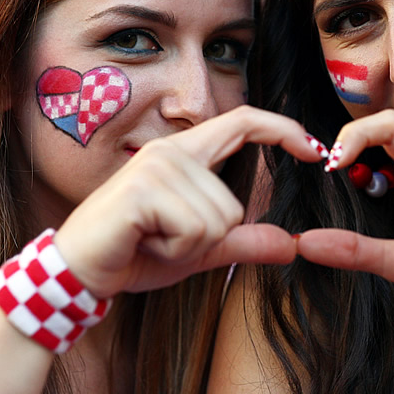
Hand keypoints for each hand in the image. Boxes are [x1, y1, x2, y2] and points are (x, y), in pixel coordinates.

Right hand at [52, 106, 321, 298]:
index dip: (283, 129)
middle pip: (235, 202)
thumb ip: (242, 241)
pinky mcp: (144, 191)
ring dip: (189, 246)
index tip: (315, 150)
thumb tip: (291, 244)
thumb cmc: (135, 252)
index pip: (243, 122)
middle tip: (166, 239)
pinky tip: (144, 242)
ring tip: (152, 238)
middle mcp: (171, 151)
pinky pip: (196, 232)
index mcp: (185, 154)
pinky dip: (176, 251)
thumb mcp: (198, 249)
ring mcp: (156, 166)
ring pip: (219, 220)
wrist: (78, 272)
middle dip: (209, 238)